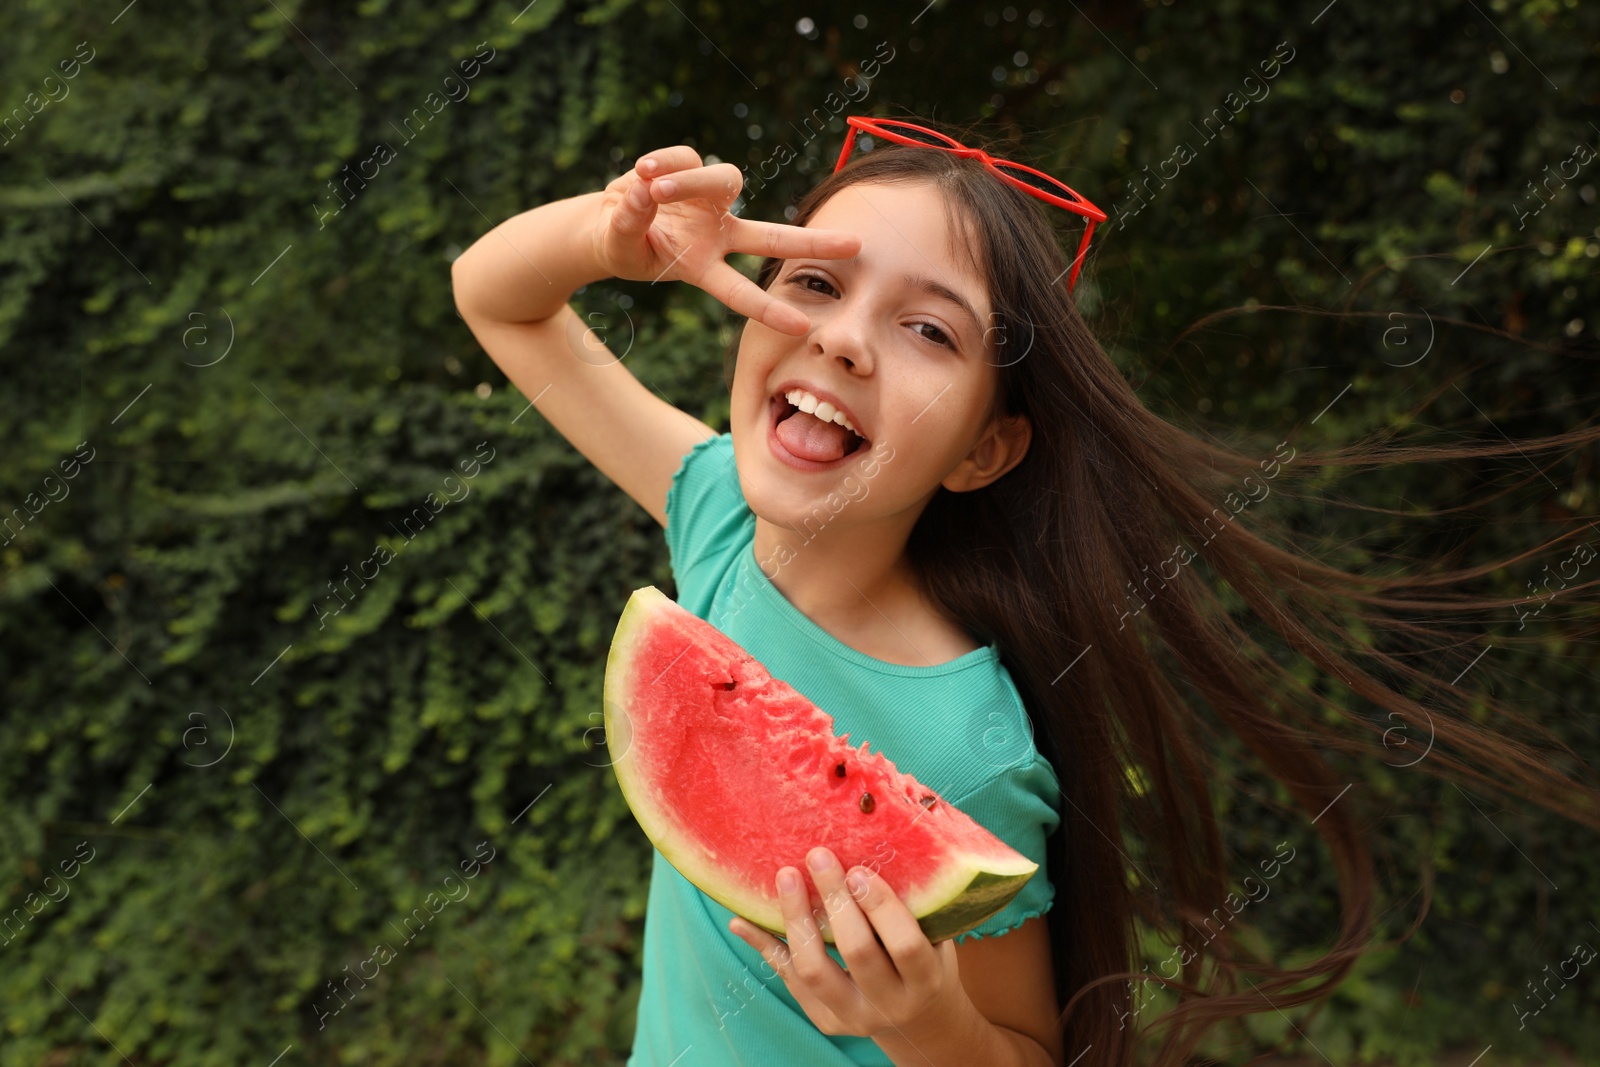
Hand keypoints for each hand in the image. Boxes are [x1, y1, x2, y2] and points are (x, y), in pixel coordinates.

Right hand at [593, 147, 860, 335]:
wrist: (606, 221)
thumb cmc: (618, 244)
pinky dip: (662, 162)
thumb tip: (646, 189)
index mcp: (702, 267)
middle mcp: (718, 234)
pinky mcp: (696, 170)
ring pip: (723, 179)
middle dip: (814, 242)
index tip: (802, 328)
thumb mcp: (619, 242)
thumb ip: (631, 220)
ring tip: (648, 184)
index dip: (767, 308)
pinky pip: (687, 157)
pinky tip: (641, 174)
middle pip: (774, 237)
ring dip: (688, 180)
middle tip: (857, 245)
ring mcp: (712, 203)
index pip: (739, 292)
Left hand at [728, 845, 968, 1040]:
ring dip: (795, 919)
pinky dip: (765, 946)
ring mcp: (853, 1016)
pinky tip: (741, 919)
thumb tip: (885, 822)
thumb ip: (917, 898)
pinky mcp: (824, 1019)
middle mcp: (890, 1006)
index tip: (861, 870)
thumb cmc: (928, 957)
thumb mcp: (937, 934)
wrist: (919, 1019)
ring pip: (813, 970)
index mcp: (925, 981)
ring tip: (785, 876)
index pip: (904, 945)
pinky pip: (788, 979)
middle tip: (818, 856)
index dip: (882, 907)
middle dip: (835, 900)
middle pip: (857, 953)